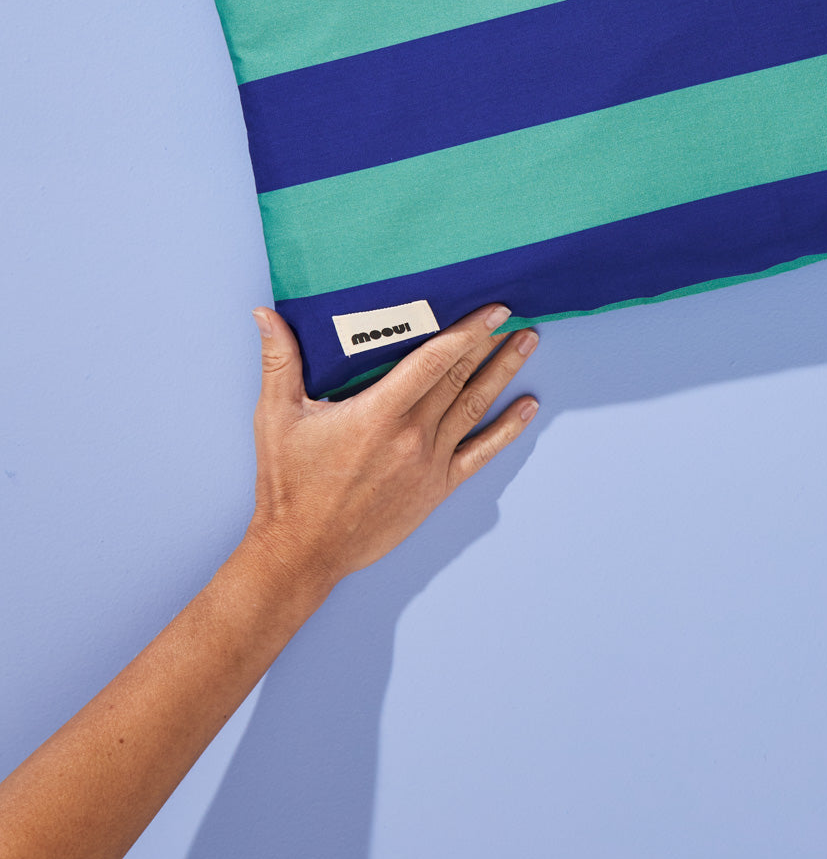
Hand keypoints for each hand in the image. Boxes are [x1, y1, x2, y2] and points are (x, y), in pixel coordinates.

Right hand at [243, 303, 538, 596]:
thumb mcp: (277, 417)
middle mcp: (411, 435)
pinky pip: (480, 453)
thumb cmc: (289, 484)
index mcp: (378, 413)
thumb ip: (279, 362)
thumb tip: (266, 315)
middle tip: (517, 312)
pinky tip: (528, 407)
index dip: (466, 331)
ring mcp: (428, 463)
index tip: (493, 308)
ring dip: (504, 372)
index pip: (433, 361)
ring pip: (474, 407)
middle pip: (459, 378)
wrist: (303, 550)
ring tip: (528, 343)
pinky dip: (507, 429)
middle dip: (489, 342)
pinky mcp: (436, 488)